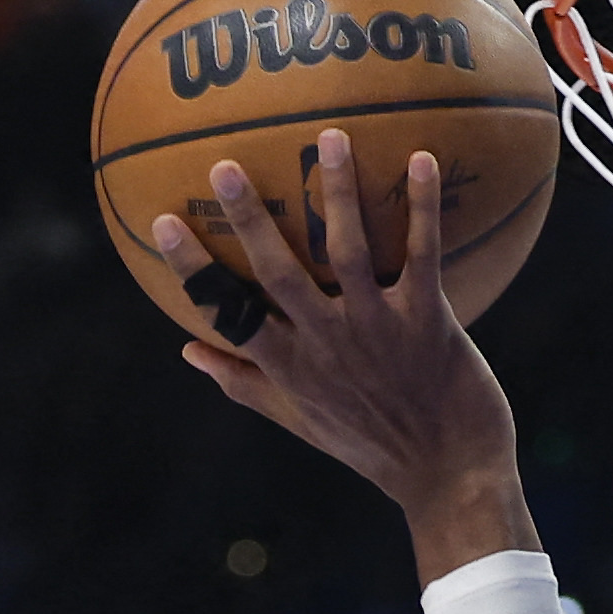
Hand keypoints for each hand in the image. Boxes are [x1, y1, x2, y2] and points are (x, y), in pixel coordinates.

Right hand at [151, 132, 529, 579]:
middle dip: (249, 220)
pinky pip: (423, 254)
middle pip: (278, 275)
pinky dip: (422, 206)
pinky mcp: (429, 322)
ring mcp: (377, 331)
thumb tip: (188, 351)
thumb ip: (244, 382)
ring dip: (339, 193)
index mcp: (290, 367)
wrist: (449, 475)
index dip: (193, 269)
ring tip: (328, 138)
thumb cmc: (372, 444)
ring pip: (349, 252)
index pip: (228, 314)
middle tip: (225, 166)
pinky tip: (420, 157)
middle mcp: (327, 345)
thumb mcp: (300, 420)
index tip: (162, 222)